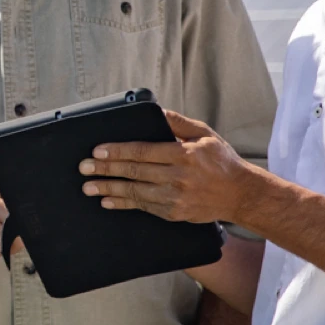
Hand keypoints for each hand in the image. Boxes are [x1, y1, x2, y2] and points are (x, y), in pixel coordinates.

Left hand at [79, 110, 252, 223]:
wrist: (240, 194)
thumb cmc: (222, 161)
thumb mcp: (205, 134)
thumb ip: (179, 123)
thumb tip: (157, 111)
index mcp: (183, 154)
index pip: (143, 151)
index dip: (118, 151)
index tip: (98, 150)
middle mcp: (178, 176)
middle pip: (134, 172)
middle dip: (106, 169)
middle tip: (84, 167)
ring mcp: (175, 197)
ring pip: (135, 192)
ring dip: (109, 189)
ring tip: (89, 187)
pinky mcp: (174, 213)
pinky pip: (144, 207)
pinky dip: (124, 204)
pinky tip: (109, 200)